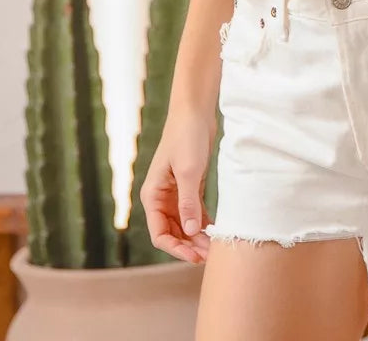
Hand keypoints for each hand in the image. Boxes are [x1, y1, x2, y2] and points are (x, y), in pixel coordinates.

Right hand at [140, 114, 215, 264]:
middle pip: (172, 232)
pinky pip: (194, 212)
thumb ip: (188, 202)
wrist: (195, 112)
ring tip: (215, 246)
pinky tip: (215, 231)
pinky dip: (202, 223)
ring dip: (197, 237)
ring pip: (184, 224)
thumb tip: (191, 232)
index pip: (159, 233)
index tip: (194, 256)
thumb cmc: (186, 137)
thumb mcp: (188, 171)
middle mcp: (161, 197)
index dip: (175, 248)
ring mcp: (175, 193)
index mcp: (152, 195)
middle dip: (188, 246)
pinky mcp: (189, 186)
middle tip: (210, 255)